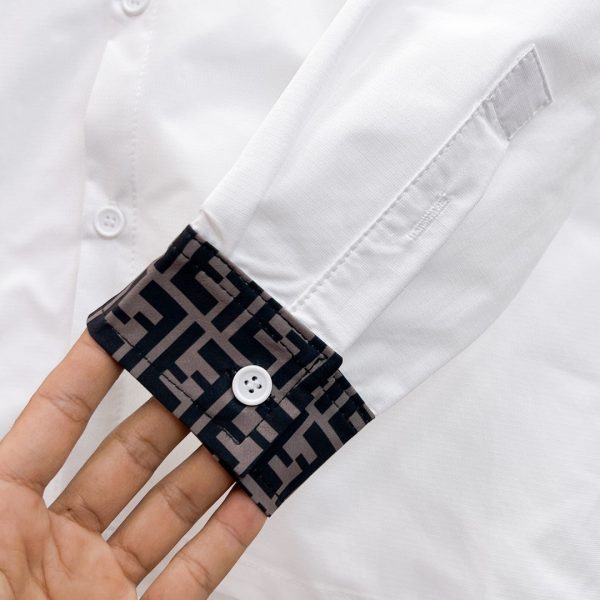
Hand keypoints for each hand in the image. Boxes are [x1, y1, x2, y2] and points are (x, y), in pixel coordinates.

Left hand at [0, 331, 265, 598]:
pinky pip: (191, 579)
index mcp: (6, 512)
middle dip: (175, 413)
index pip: (58, 420)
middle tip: (216, 377)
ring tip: (249, 428)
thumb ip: (0, 471)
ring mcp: (101, 584)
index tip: (136, 326)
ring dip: (213, 469)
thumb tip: (26, 401)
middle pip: (130, 458)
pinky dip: (227, 540)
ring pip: (169, 512)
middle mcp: (59, 542)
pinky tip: (256, 500)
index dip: (93, 370)